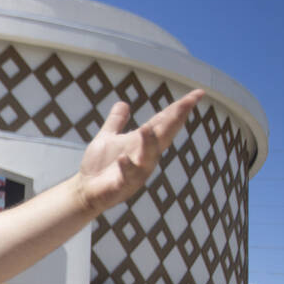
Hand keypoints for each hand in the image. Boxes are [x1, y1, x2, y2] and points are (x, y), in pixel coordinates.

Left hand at [74, 90, 203, 213]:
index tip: (198, 93)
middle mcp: (145, 156)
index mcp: (143, 143)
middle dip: (176, 121)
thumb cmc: (99, 166)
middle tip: (187, 103)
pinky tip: (123, 158)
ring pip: (148, 157)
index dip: (180, 108)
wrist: (84, 191)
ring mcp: (136, 172)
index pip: (164, 122)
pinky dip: (126, 167)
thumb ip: (116, 122)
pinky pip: (127, 176)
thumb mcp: (108, 138)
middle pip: (164, 136)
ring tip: (146, 128)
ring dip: (149, 144)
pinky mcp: (122, 185)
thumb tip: (123, 103)